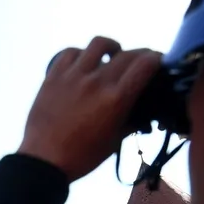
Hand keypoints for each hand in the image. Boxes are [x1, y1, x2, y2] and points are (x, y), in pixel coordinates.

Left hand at [17, 37, 160, 181]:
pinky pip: (71, 52)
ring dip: (112, 47)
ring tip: (112, 54)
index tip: (159, 61)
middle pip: (127, 54)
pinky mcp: (54, 75)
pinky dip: (82, 54)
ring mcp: (74, 75)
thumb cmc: (83, 156)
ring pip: (99, 44)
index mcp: (116, 99)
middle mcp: (97, 81)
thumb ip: (132, 121)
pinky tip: (84, 63)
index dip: (156, 59)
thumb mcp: (115, 141)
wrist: (44, 159)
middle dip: (141, 54)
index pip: (144, 65)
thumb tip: (144, 112)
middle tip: (141, 62)